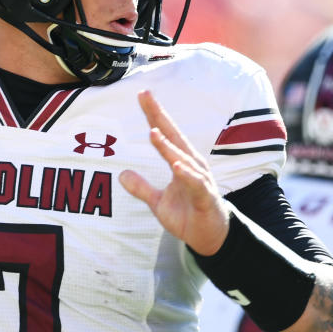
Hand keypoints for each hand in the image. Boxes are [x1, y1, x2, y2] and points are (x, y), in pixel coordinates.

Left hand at [118, 90, 228, 255]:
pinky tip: (176, 165)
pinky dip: (186, 174)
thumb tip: (121, 174)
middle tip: (145, 95)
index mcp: (181, 162)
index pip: (165, 133)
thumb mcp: (158, 202)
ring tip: (153, 132)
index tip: (142, 94)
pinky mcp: (205, 196)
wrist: (211, 238)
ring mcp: (200, 179)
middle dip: (159, 116)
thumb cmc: (188, 215)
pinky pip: (195, 183)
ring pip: (183, 158)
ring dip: (168, 146)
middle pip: (174, 136)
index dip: (153, 114)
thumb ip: (141, 187)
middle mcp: (192, 165)